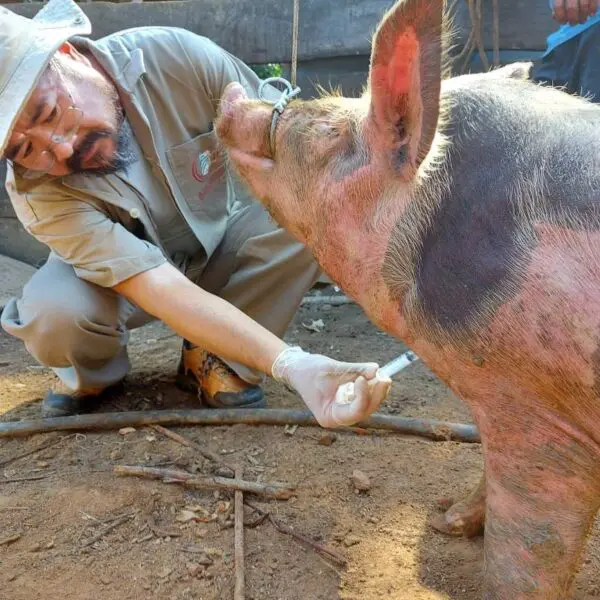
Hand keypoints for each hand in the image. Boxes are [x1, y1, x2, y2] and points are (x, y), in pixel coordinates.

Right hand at [271, 346, 391, 427]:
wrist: (297, 368)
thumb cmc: (309, 370)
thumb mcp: (332, 368)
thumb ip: (355, 370)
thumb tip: (377, 370)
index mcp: (329, 416)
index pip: (355, 412)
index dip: (363, 396)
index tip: (363, 378)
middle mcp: (338, 418)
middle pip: (365, 410)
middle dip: (376, 395)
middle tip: (385, 377)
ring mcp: (343, 410)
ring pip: (367, 405)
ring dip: (376, 391)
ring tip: (382, 374)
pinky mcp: (347, 401)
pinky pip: (364, 398)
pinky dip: (371, 388)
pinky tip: (375, 375)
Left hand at [552, 0, 596, 23]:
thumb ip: (557, 5)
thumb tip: (555, 16)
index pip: (558, 6)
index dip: (561, 17)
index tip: (564, 22)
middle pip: (572, 8)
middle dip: (573, 19)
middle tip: (574, 23)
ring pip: (584, 5)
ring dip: (583, 15)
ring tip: (583, 20)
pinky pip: (594, 0)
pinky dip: (593, 8)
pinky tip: (592, 13)